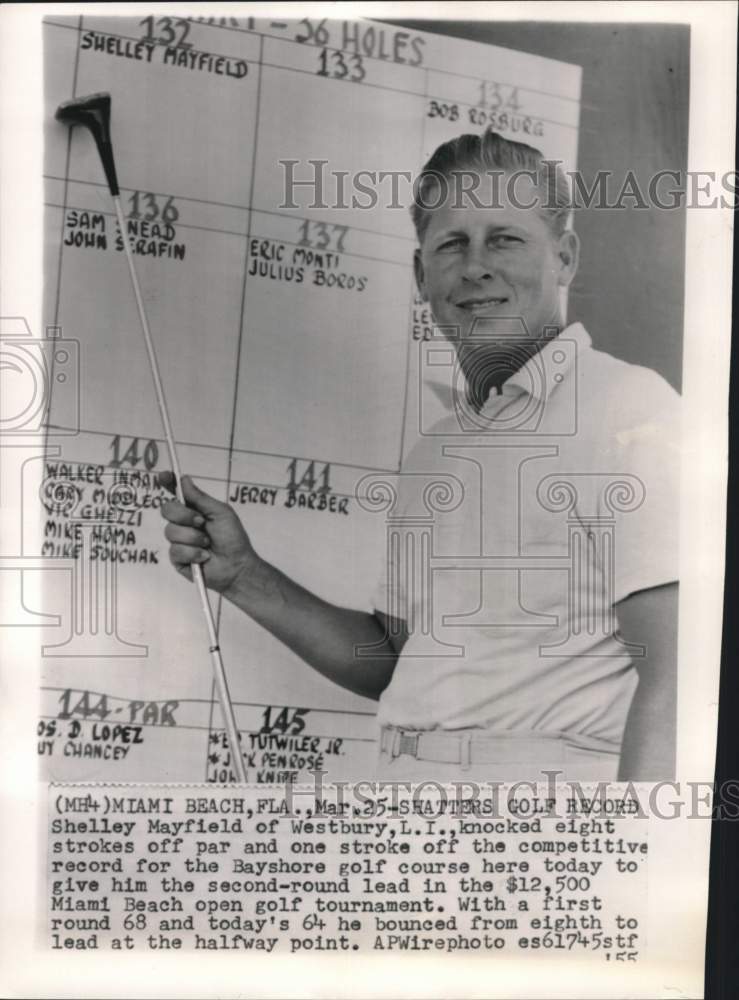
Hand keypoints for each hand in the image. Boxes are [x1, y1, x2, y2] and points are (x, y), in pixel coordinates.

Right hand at [160, 472, 257, 595]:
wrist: (236, 565)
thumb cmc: (233, 538)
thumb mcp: (220, 513)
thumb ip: (200, 498)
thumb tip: (184, 480)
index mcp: (194, 509)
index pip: (175, 493)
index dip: (167, 483)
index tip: (164, 476)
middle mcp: (183, 523)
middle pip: (167, 509)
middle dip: (184, 515)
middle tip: (202, 523)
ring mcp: (178, 540)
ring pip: (171, 531)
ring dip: (193, 537)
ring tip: (208, 544)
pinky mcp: (177, 558)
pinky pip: (175, 550)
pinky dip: (193, 553)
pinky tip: (204, 556)